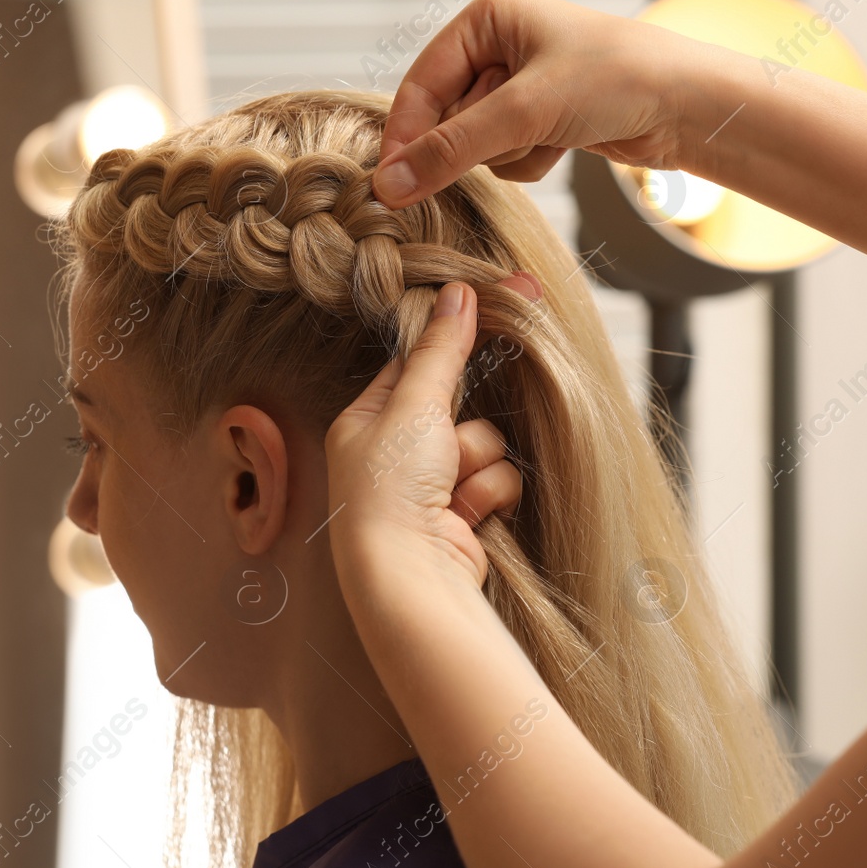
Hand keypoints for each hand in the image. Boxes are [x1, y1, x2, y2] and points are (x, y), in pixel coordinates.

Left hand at [324, 274, 539, 587]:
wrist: (408, 576)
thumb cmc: (390, 489)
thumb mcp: (414, 405)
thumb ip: (441, 349)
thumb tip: (458, 291)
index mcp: (366, 420)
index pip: (415, 363)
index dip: (455, 337)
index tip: (500, 302)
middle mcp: (393, 453)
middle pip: (457, 403)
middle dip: (464, 421)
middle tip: (468, 417)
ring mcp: (429, 487)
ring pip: (485, 440)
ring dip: (478, 459)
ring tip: (452, 486)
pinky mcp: (462, 515)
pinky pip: (496, 478)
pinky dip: (488, 493)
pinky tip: (466, 514)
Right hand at [372, 0, 707, 208]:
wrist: (689, 106)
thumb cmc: (616, 81)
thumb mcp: (524, 112)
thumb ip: (452, 149)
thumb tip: (390, 185)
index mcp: (488, 17)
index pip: (422, 82)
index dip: (408, 134)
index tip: (394, 184)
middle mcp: (502, 44)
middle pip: (447, 117)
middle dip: (474, 143)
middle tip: (505, 146)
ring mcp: (523, 84)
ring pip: (478, 143)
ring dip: (507, 154)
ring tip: (551, 136)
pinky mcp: (545, 118)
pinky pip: (508, 155)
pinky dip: (530, 161)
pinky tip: (566, 146)